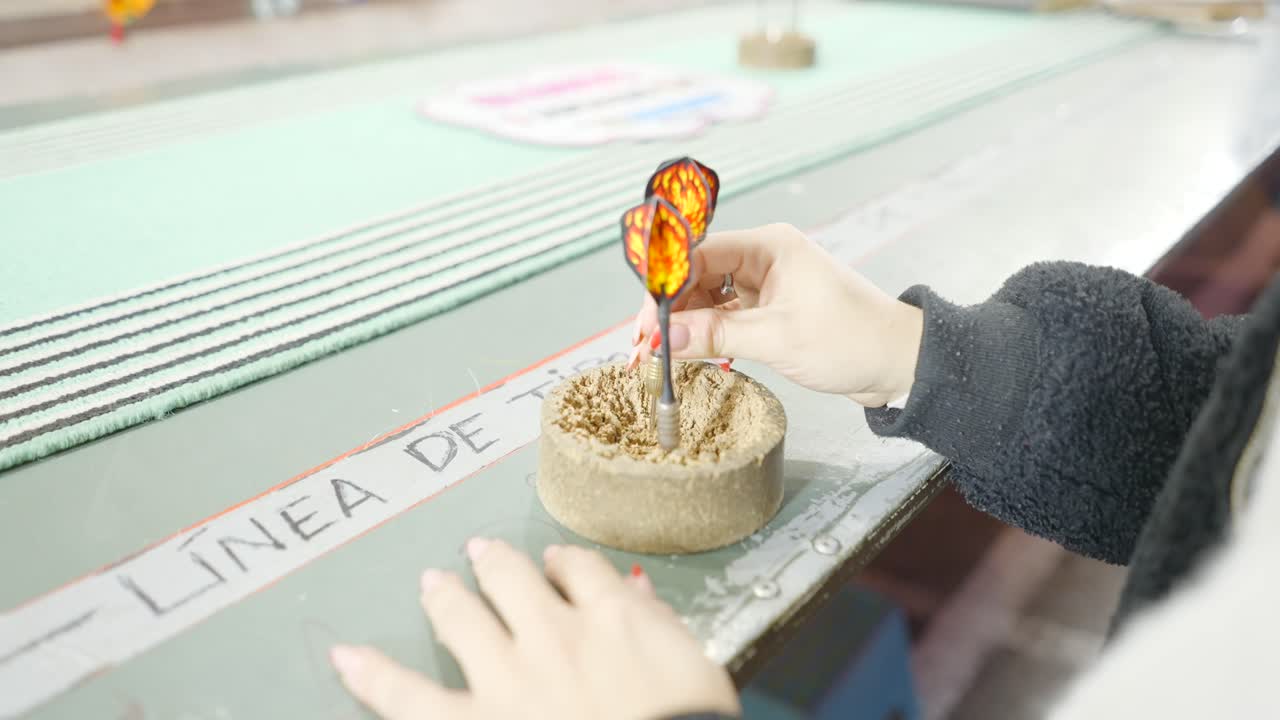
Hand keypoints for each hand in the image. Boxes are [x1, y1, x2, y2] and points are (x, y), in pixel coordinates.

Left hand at [330, 539, 739, 719]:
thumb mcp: (697, 670)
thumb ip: (662, 628)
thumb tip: (640, 597)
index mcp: (611, 618)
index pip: (579, 570)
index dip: (563, 563)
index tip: (557, 564)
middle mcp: (552, 634)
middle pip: (513, 579)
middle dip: (495, 564)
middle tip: (481, 552)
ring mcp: (506, 677)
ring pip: (462, 618)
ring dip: (445, 596)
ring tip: (432, 582)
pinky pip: (408, 696)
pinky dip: (373, 676)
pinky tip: (345, 658)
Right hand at [631, 223, 922, 406]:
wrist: (897, 363)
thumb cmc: (853, 340)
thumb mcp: (778, 339)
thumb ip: (717, 335)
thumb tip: (666, 338)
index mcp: (770, 246)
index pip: (698, 253)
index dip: (664, 285)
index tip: (644, 319)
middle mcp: (764, 257)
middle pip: (696, 275)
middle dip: (669, 310)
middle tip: (644, 346)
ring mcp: (766, 283)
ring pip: (706, 296)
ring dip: (684, 324)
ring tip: (661, 356)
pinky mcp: (770, 309)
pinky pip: (723, 315)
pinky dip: (705, 334)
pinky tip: (689, 354)